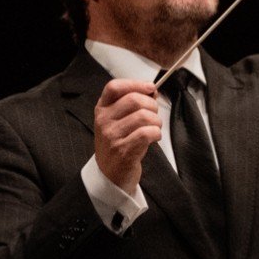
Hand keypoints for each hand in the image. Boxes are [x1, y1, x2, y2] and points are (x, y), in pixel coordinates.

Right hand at [93, 78, 161, 193]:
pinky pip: (147, 133)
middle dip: (152, 106)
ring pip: (144, 116)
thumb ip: (134, 104)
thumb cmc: (119, 144)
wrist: (111, 175)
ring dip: (156, 122)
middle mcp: (104, 120)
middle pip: (134, 99)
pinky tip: (154, 138)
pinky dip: (156, 134)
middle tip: (154, 116)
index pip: (114, 87)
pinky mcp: (123, 150)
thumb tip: (152, 90)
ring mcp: (112, 136)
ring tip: (154, 129)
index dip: (135, 84)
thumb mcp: (120, 121)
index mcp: (102, 109)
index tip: (150, 88)